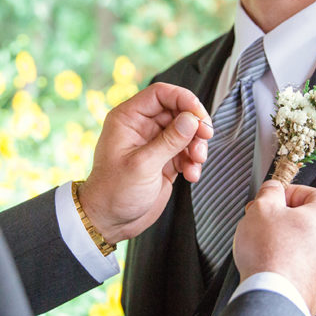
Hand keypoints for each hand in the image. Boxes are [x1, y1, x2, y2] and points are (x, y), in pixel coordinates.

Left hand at [79, 82, 212, 242]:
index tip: (200, 116)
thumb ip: (169, 141)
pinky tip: (192, 175)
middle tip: (205, 139)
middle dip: (195, 126)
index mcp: (128, 119)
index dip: (183, 99)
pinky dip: (194, 161)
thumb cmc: (114, 192)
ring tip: (197, 162)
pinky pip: (186, 151)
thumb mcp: (143, 165)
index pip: (160, 94)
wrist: (110, 221)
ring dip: (196, 145)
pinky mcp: (165, 160)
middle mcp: (142, 127)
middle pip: (178, 111)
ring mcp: (154, 143)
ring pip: (186, 132)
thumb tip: (192, 119)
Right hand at [233, 180, 315, 315]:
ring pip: (305, 244)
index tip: (268, 201)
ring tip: (263, 248)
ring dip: (285, 242)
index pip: (307, 192)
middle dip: (282, 219)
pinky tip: (272, 266)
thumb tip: (273, 189)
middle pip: (307, 220)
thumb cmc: (271, 255)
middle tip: (261, 224)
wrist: (272, 297)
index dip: (282, 195)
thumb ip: (270, 191)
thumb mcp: (262, 208)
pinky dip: (289, 264)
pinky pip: (304, 267)